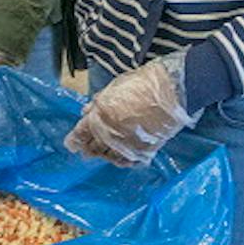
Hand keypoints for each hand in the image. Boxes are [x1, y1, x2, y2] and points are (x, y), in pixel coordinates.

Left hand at [64, 51, 198, 168]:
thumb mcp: (115, 87)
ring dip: (104, 155)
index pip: (81, 133)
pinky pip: (128, 161)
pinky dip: (123, 160)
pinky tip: (121, 156)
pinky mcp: (144, 150)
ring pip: (109, 157)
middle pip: (93, 147)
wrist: (173, 90)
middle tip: (85, 151)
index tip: (71, 144)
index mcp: (101, 114)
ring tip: (103, 153)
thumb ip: (98, 102)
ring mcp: (128, 143)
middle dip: (87, 149)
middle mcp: (111, 132)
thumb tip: (85, 112)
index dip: (74, 140)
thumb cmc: (144, 83)